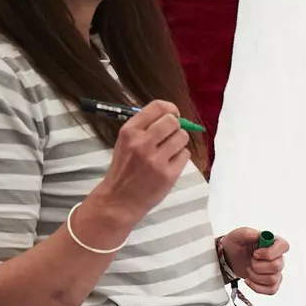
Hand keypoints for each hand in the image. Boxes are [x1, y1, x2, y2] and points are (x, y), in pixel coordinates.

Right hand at [90, 101, 191, 228]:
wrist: (120, 198)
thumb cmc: (125, 168)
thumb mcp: (126, 141)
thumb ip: (145, 127)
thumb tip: (171, 114)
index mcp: (130, 131)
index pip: (157, 107)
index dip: (170, 109)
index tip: (174, 114)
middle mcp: (142, 143)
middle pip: (173, 121)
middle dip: (176, 126)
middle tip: (171, 135)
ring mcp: (156, 159)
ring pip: (182, 137)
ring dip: (179, 142)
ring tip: (169, 150)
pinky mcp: (168, 174)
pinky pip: (185, 155)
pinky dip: (180, 157)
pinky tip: (170, 163)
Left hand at [220, 228, 287, 294]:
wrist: (230, 259)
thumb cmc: (235, 246)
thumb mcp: (236, 236)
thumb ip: (246, 232)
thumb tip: (258, 235)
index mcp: (273, 243)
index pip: (284, 246)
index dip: (270, 252)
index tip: (256, 253)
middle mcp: (278, 257)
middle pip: (277, 266)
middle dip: (258, 266)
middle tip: (250, 261)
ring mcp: (276, 271)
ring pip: (273, 279)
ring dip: (255, 276)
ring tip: (248, 270)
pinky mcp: (272, 283)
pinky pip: (271, 290)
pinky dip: (257, 287)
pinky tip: (249, 280)